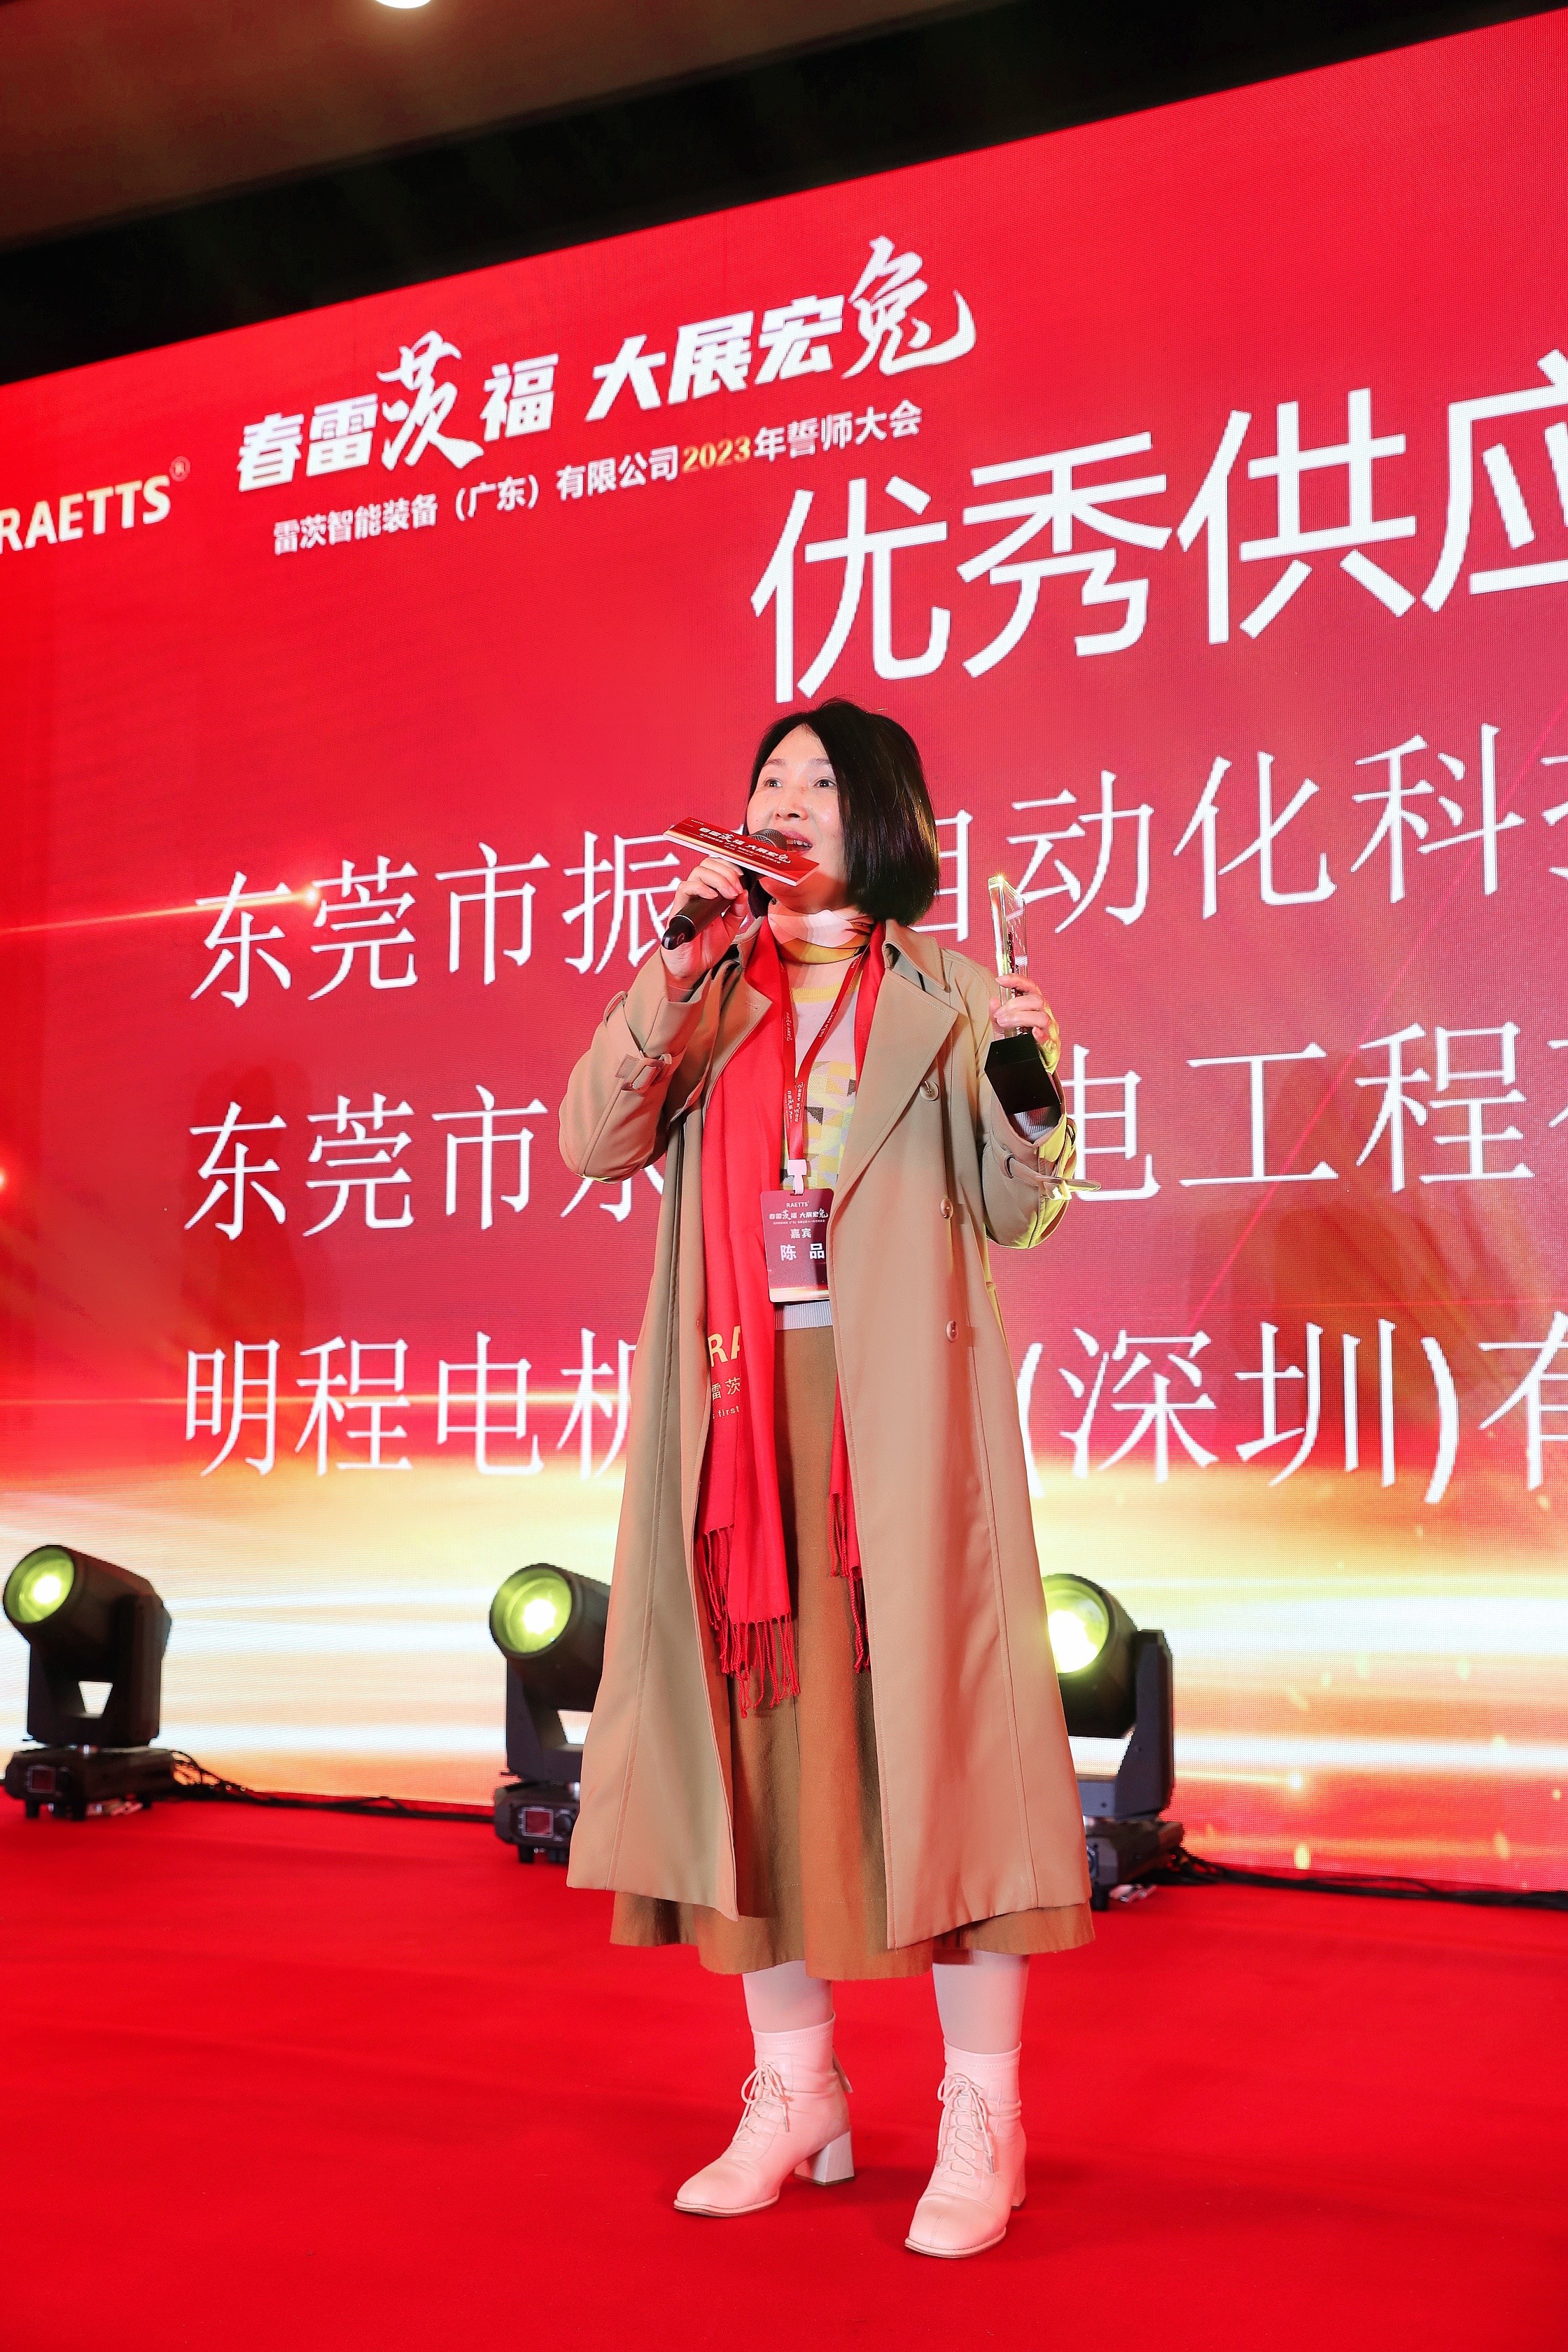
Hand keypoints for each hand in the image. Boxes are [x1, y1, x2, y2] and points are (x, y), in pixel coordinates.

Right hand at [660, 855, 749, 990]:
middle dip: (726, 871)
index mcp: (710, 894)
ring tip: (729, 893)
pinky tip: (712, 897)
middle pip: (707, 864)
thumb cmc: (706, 947)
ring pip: (698, 872)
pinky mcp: (678, 909)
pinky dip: (700, 888)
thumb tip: (744, 893)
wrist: (692, 968)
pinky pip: (685, 888)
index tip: (742, 878)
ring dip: (718, 879)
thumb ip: (738, 911)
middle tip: (736, 887)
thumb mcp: (730, 928)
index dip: (730, 866)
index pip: (717, 867)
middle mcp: (698, 893)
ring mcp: (688, 900)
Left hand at [989, 977, 1060, 1073]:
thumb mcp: (1003, 1030)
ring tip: (1005, 1024)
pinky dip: (1040, 1035)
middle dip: (1014, 1004)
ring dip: (1020, 1018)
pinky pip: (1049, 1039)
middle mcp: (1045, 1016)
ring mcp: (1050, 1031)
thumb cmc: (1020, 1045)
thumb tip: (993, 1001)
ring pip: (1042, 1017)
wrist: (1029, 1067)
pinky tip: (1032, 1033)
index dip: (1017, 980)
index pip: (1030, 987)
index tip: (1001, 979)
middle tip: (999, 1015)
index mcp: (1035, 1008)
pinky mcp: (1052, 1048)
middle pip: (1036, 1000)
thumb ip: (997, 1016)